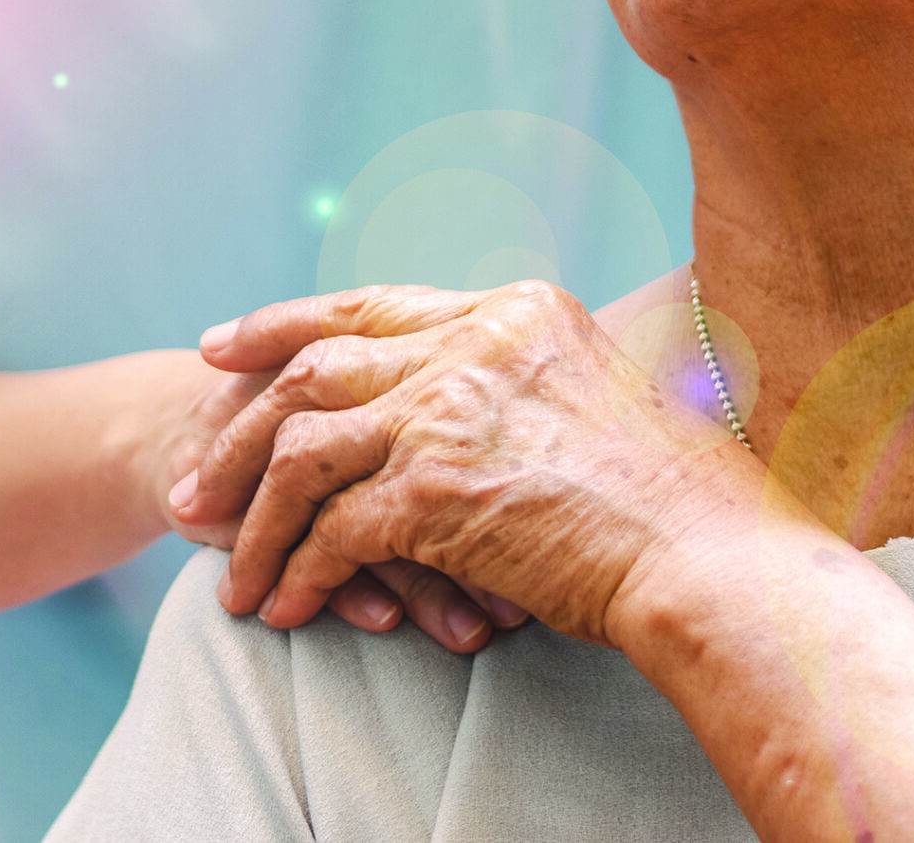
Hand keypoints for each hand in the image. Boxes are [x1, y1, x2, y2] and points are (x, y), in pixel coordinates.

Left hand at [172, 281, 764, 646]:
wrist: (721, 563)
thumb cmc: (690, 504)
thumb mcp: (606, 397)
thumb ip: (531, 381)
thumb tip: (481, 404)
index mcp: (514, 311)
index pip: (371, 307)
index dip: (285, 325)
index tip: (226, 348)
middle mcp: (475, 345)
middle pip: (314, 367)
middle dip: (238, 421)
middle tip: (192, 470)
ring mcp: (451, 411)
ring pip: (303, 451)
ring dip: (252, 515)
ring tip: (222, 563)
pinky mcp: (437, 489)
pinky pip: (333, 531)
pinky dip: (298, 571)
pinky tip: (284, 606)